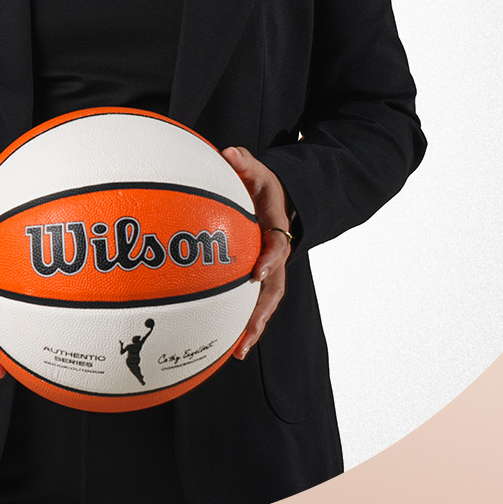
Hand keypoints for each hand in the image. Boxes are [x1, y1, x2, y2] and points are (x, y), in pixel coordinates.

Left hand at [222, 146, 292, 359]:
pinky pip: (247, 305)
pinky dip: (239, 324)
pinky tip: (225, 346)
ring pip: (263, 304)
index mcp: (276, 231)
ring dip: (252, 327)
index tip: (256, 274)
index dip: (269, 261)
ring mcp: (267, 273)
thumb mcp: (258, 171)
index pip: (277, 248)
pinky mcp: (254, 282)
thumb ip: (245, 163)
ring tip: (238, 351)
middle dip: (262, 310)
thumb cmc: (261, 188)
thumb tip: (230, 152)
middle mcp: (274, 258)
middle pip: (273, 289)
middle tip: (249, 329)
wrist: (275, 203)